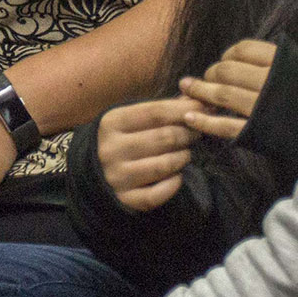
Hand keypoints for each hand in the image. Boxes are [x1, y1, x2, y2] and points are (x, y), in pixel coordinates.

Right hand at [97, 96, 199, 211]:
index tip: (204, 108)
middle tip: (197, 132)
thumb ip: (161, 109)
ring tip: (186, 153)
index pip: (156, 112)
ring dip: (183, 157)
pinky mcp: (123, 199)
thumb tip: (195, 97)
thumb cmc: (121, 138)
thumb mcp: (132, 118)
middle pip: (163, 138)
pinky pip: (156, 194)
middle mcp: (111, 149)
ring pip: (163, 165)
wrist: (93, 171)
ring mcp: (116, 176)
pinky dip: (172, 185)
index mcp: (112, 122)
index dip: (184, 110)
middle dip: (187, 133)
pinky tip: (177, 176)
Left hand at [176, 39, 276, 144]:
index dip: (228, 55)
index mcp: (282, 63)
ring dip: (200, 91)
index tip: (225, 62)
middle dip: (211, 73)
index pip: (244, 50)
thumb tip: (239, 55)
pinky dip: (204, 122)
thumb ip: (273, 59)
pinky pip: (225, 126)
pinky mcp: (258, 133)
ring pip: (223, 94)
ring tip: (186, 90)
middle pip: (228, 70)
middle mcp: (271, 83)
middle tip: (207, 79)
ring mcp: (263, 109)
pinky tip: (188, 118)